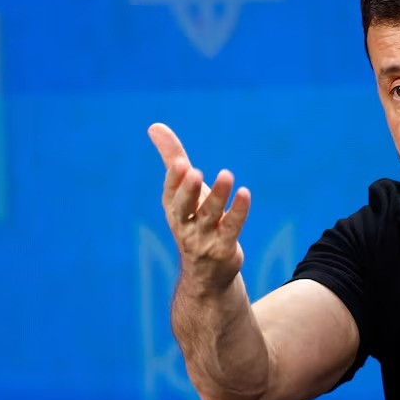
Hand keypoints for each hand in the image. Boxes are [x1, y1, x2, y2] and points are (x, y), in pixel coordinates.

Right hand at [147, 123, 250, 290]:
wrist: (206, 273)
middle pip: (183, 208)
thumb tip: (154, 126)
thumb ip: (172, 159)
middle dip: (188, 190)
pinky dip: (238, 211)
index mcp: (173, 210)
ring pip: (210, 216)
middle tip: (194, 171)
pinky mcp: (223, 249)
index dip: (174, 180)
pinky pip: (231, 228)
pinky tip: (245, 193)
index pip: (170, 195)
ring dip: (218, 195)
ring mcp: (203, 239)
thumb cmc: (195, 221)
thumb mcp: (184, 191)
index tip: (180, 162)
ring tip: (226, 174)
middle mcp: (184, 226)